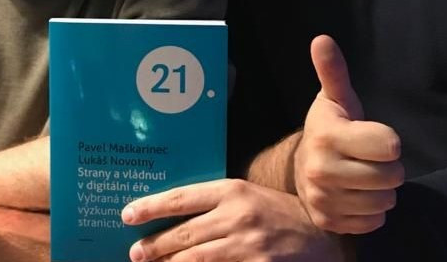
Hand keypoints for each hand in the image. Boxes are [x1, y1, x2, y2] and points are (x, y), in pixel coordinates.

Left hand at [121, 179, 347, 261]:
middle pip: (184, 234)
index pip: (181, 198)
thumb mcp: (245, 196)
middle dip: (154, 245)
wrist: (319, 234)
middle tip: (135, 253)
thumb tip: (173, 215)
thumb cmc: (275, 212)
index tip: (127, 214)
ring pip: (196, 260)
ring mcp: (247, 246)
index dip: (151, 207)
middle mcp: (237, 215)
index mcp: (231, 190)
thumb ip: (213, 203)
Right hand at [294, 35, 403, 233]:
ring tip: (363, 176)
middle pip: (392, 177)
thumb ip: (333, 71)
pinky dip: (371, 212)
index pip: (390, 145)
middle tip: (369, 158)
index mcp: (328, 135)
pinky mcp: (329, 223)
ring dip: (381, 191)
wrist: (299, 169)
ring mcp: (325, 199)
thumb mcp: (333, 99)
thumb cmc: (328, 129)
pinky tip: (356, 196)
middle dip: (388, 168)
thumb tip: (322, 39)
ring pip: (385, 202)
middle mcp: (322, 169)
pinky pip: (374, 223)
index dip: (387, 140)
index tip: (371, 136)